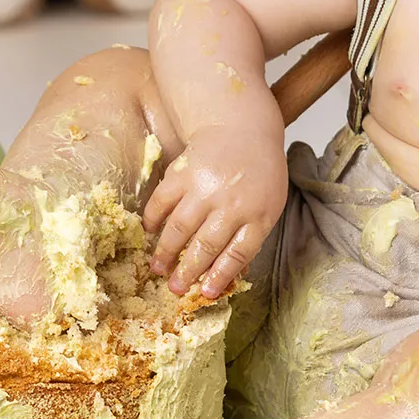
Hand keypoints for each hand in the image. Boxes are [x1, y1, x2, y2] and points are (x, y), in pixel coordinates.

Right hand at [141, 125, 285, 299]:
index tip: (204, 293)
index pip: (237, 253)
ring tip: (157, 268)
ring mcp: (204, 186)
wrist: (243, 126)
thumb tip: (224, 274)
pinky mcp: (182, 171)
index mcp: (257, 214)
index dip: (219, 276)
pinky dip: (152, 219)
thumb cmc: (259, 173)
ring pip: (180, 227)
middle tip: (174, 289)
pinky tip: (150, 232)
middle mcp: (230, 202)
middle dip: (188, 271)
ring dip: (165, 251)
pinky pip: (161, 201)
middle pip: (206, 245)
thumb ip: (249, 237)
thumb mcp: (268, 206)